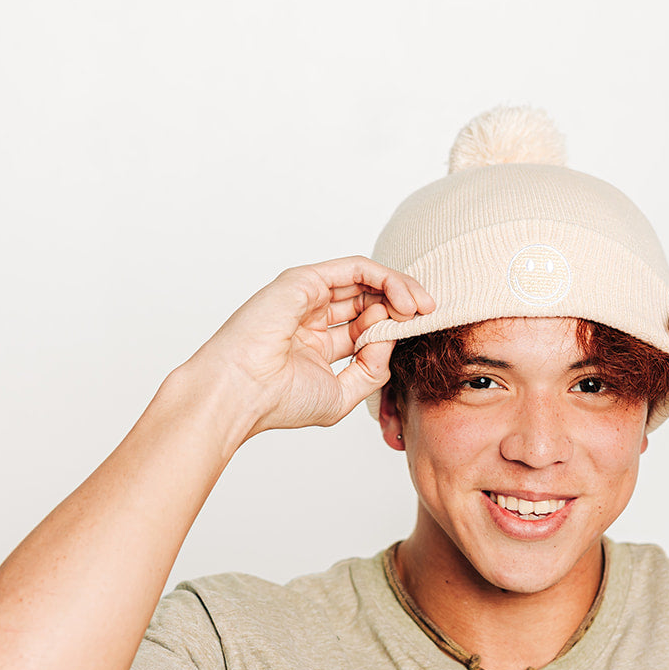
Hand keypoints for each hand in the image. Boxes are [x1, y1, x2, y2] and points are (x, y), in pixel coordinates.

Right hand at [187, 255, 434, 436]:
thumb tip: (391, 338)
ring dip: (399, 288)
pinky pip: (355, 268)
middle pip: (369, 300)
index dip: (394, 329)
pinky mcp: (305, 280)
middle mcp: (312, 317)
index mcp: (317, 344)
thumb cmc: (279, 400)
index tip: (417, 337)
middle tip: (427, 315)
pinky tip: (402, 298)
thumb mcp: (342, 394)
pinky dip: (384, 277)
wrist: (241, 393)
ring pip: (366, 280)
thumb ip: (372, 369)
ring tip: (420, 307)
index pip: (366, 327)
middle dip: (402, 305)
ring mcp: (308, 296)